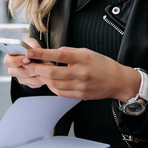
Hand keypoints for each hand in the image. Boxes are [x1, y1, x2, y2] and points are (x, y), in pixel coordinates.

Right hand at [2, 37, 48, 88]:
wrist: (38, 55)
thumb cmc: (31, 48)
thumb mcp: (31, 43)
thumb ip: (32, 45)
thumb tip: (35, 50)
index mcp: (9, 58)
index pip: (8, 62)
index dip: (17, 61)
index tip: (27, 59)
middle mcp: (13, 70)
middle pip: (17, 73)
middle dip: (29, 69)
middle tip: (39, 65)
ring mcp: (21, 78)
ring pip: (27, 79)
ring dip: (37, 74)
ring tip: (47, 68)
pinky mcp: (29, 83)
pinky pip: (35, 84)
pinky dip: (42, 79)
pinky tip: (48, 73)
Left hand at [6, 42, 141, 100]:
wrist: (118, 81)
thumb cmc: (102, 65)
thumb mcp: (87, 52)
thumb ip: (69, 52)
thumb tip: (53, 52)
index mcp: (82, 58)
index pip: (58, 55)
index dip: (41, 54)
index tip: (30, 52)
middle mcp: (81, 72)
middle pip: (52, 72)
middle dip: (37, 68)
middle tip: (28, 65)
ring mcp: (81, 86)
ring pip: (54, 84)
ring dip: (43, 78)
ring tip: (38, 73)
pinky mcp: (81, 95)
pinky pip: (61, 93)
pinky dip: (52, 87)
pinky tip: (50, 82)